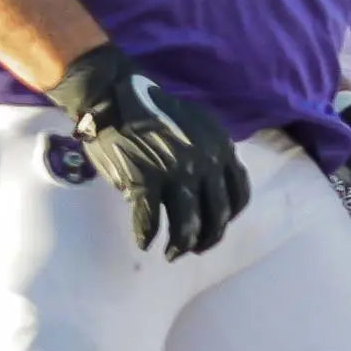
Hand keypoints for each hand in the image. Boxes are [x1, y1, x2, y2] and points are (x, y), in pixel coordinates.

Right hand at [54, 45, 246, 257]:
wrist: (111, 96)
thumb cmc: (150, 109)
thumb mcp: (196, 125)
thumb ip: (208, 153)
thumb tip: (206, 186)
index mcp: (221, 148)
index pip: (239, 194)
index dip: (228, 217)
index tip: (215, 227)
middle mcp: (205, 163)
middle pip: (217, 216)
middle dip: (206, 240)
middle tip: (193, 250)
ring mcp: (175, 174)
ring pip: (187, 225)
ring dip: (180, 246)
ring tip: (170, 254)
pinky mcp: (144, 182)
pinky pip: (150, 220)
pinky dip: (146, 236)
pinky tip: (143, 243)